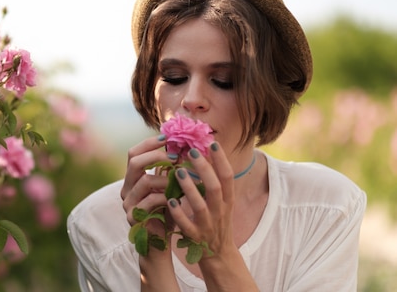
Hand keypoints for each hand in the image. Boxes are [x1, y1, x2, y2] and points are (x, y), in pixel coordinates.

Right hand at [121, 134, 174, 226]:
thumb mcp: (168, 186)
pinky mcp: (133, 217)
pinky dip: (165, 198)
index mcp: (132, 179)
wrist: (160, 242)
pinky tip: (176, 199)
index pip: (133, 153)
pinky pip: (149, 201)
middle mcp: (126, 188)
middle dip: (157, 156)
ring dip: (166, 179)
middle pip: (134, 162)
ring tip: (181, 181)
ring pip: (144, 181)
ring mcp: (127, 203)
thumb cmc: (167, 212)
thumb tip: (181, 146)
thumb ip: (169, 169)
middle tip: (176, 158)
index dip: (149, 143)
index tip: (167, 138)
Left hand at [166, 142, 234, 259]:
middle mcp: (220, 211)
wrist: (218, 254)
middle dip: (204, 168)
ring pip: (200, 205)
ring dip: (189, 188)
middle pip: (215, 187)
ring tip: (178, 171)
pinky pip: (186, 225)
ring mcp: (208, 225)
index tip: (212, 142)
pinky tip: (170, 201)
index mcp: (227, 200)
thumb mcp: (221, 201)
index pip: (228, 177)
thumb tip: (206, 153)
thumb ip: (214, 181)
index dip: (222, 160)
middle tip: (191, 151)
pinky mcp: (195, 237)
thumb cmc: (216, 220)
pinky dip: (179, 213)